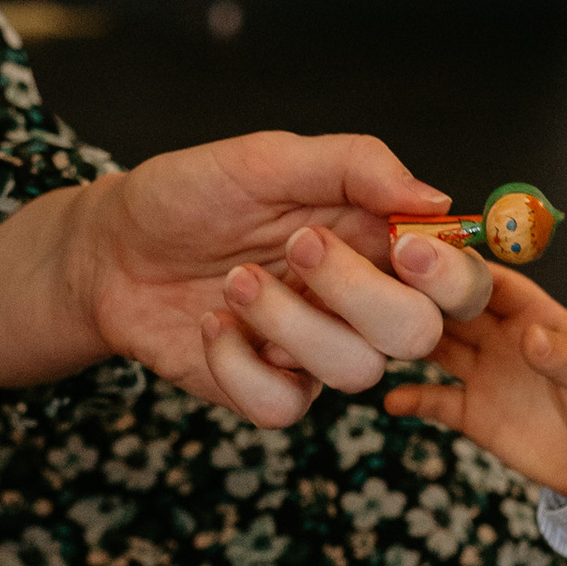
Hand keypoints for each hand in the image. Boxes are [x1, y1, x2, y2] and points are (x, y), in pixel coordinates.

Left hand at [0, 132, 455, 428]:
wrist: (108, 248)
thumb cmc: (188, 194)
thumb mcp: (266, 159)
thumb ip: (354, 167)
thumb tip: (436, 200)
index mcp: (375, 242)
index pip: (457, 278)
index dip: (452, 275)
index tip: (405, 248)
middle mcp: (357, 302)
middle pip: (417, 334)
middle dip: (358, 293)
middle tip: (298, 245)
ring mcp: (314, 352)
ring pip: (352, 372)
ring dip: (287, 323)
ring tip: (234, 281)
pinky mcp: (267, 390)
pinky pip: (284, 406)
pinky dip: (240, 365)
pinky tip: (211, 325)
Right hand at [381, 237, 566, 492]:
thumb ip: (563, 354)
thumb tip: (530, 335)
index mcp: (532, 315)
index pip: (489, 281)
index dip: (459, 266)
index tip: (424, 252)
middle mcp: (500, 338)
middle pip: (452, 308)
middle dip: (421, 293)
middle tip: (383, 280)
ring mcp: (483, 373)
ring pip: (435, 347)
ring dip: (408, 338)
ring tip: (375, 331)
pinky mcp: (473, 413)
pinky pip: (435, 402)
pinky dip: (411, 400)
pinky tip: (390, 400)